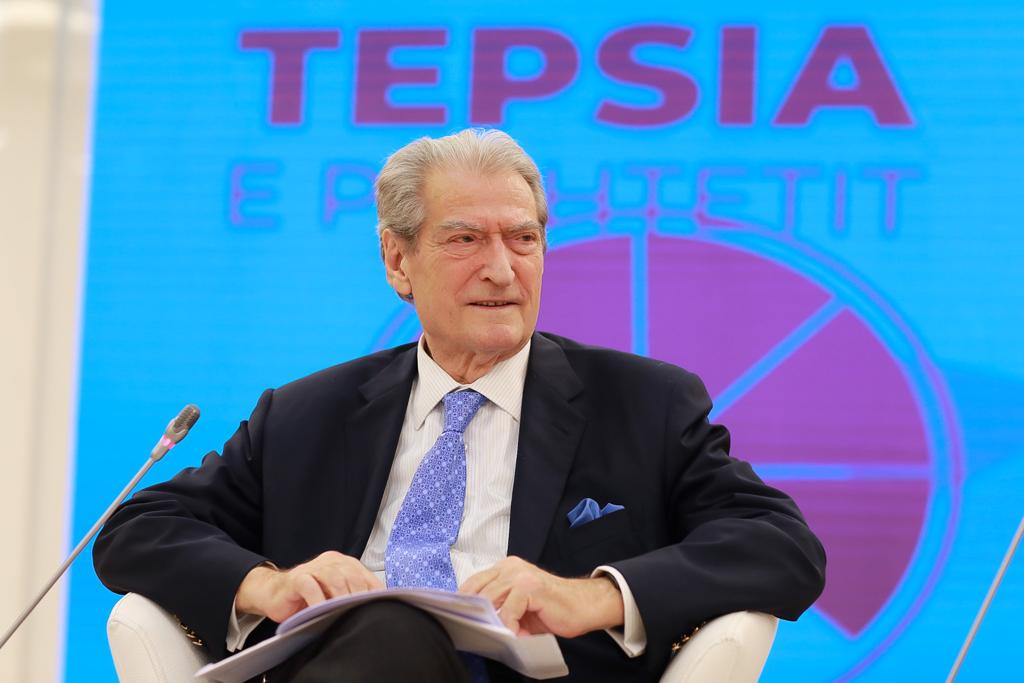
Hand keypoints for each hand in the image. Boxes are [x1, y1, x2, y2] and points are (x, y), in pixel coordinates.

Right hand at [235, 551, 384, 622]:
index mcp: (344, 564)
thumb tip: (377, 611)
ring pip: (333, 578)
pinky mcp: (296, 579)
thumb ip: (352, 597)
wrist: (273, 593)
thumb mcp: (333, 595)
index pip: (366, 576)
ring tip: (345, 612)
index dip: (375, 592)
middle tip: (363, 613)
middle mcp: (331, 562)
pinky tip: (321, 611)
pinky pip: (310, 585)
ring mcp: (313, 568)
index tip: (382, 608)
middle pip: (352, 576)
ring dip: (341, 597)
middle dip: (359, 595)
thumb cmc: (307, 596)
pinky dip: (318, 599)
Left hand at [459, 556, 623, 636]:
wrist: (583, 606)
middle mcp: (510, 567)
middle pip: (477, 591)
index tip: (460, 620)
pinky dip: (509, 627)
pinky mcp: (531, 587)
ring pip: (490, 600)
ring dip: (492, 622)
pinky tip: (518, 634)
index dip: (464, 602)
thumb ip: (499, 607)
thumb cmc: (551, 609)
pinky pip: (509, 611)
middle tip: (477, 632)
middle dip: (475, 614)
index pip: (473, 583)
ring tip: (499, 634)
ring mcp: (520, 575)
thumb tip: (475, 623)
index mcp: (505, 568)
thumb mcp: (518, 606)